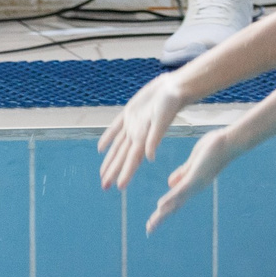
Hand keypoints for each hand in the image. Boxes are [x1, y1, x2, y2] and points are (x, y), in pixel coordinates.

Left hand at [97, 73, 185, 191]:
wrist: (174, 88)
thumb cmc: (171, 104)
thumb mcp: (162, 120)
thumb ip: (155, 138)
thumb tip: (149, 158)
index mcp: (143, 138)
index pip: (131, 160)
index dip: (125, 174)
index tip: (119, 188)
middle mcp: (136, 134)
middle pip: (122, 157)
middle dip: (113, 172)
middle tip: (104, 187)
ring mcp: (132, 125)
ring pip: (117, 146)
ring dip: (110, 160)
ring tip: (104, 174)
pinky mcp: (129, 113)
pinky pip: (114, 129)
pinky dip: (107, 138)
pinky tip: (101, 148)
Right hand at [144, 128, 234, 231]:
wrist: (228, 143)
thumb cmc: (213, 150)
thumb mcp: (193, 164)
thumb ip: (182, 173)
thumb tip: (170, 184)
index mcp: (192, 185)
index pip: (175, 201)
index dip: (164, 211)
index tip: (153, 221)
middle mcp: (194, 188)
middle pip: (174, 206)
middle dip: (161, 218)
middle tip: (149, 230)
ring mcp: (195, 184)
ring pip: (176, 202)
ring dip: (163, 213)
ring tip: (152, 223)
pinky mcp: (196, 177)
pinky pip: (181, 190)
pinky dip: (170, 198)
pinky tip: (160, 206)